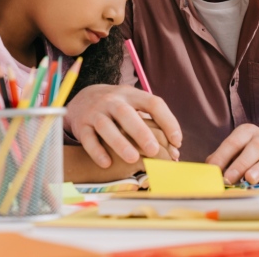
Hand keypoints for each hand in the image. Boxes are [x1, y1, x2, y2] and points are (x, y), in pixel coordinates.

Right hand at [64, 84, 181, 168]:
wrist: (83, 99)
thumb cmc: (118, 108)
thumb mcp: (135, 106)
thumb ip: (153, 124)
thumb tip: (175, 150)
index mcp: (132, 95)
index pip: (153, 103)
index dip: (167, 121)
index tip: (177, 141)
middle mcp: (113, 101)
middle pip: (126, 113)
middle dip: (141, 132)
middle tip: (154, 150)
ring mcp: (95, 112)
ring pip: (105, 126)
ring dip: (119, 142)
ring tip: (132, 159)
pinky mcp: (81, 125)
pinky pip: (87, 138)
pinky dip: (97, 151)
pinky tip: (107, 163)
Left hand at [205, 124, 258, 184]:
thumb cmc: (251, 151)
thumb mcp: (237, 148)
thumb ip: (222, 157)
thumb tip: (208, 170)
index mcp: (247, 132)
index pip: (233, 142)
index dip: (222, 156)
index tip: (214, 170)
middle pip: (253, 149)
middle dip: (239, 165)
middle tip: (228, 179)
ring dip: (258, 170)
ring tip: (248, 180)